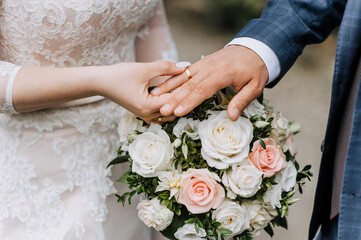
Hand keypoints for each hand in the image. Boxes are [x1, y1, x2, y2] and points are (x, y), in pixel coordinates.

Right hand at [94, 61, 184, 122]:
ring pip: (168, 114)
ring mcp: (144, 115)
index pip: (175, 100)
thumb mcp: (144, 68)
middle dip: (183, 98)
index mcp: (148, 106)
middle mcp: (147, 115)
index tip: (195, 79)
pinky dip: (168, 106)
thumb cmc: (119, 75)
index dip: (185, 89)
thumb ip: (166, 67)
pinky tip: (172, 95)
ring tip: (184, 90)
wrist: (100, 82)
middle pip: (173, 110)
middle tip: (193, 85)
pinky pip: (160, 113)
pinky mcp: (142, 112)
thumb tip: (185, 66)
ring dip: (176, 103)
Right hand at [151, 46, 268, 120]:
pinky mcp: (200, 63)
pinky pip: (184, 72)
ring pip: (183, 77)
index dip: (189, 102)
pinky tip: (162, 86)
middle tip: (162, 110)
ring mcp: (203, 64)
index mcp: (222, 73)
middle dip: (174, 98)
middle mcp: (209, 67)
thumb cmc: (255, 69)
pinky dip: (172, 79)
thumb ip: (242, 101)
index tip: (178, 112)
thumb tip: (231, 117)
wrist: (254, 48)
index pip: (202, 89)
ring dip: (169, 88)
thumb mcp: (255, 86)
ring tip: (155, 97)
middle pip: (189, 85)